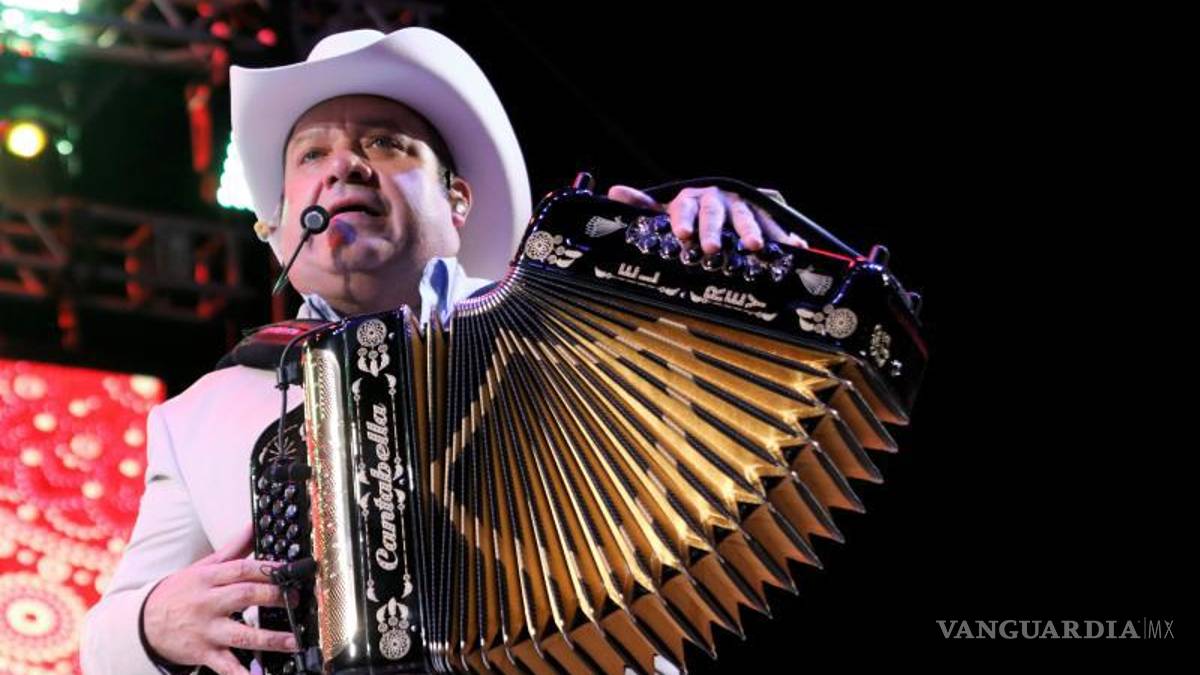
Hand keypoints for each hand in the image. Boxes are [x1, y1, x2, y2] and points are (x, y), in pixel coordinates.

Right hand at [142, 523, 296, 674]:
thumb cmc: (179, 593)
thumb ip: (232, 549)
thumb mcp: (202, 567)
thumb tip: (253, 526)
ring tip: (294, 640)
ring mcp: (206, 630)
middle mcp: (207, 604)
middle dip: (274, 597)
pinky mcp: (203, 653)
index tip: (290, 571)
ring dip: (270, 638)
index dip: (267, 569)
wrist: (142, 624)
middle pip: (244, 596)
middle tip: (297, 599)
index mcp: (208, 579)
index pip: (242, 569)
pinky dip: (242, 673)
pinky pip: (226, 666)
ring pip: (241, 634)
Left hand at [608, 184, 807, 254]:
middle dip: (715, 230)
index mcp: (692, 198)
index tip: (681, 236)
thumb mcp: (663, 210)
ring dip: (753, 231)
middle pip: (716, 212)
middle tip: (713, 249)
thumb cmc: (687, 214)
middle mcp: (717, 199)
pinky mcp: (761, 215)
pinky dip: (785, 235)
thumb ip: (642, 205)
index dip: (683, 220)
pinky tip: (796, 248)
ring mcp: (741, 206)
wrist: (715, 201)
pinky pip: (774, 224)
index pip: (685, 207)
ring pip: (747, 216)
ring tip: (758, 248)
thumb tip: (615, 191)